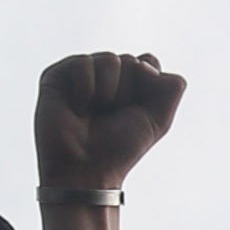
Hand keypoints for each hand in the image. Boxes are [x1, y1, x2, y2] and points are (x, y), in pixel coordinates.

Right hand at [35, 49, 186, 194]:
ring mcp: (82, 75)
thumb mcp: (159, 120)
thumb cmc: (120, 149)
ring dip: (109, 92)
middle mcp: (106, 77)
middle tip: (111, 116)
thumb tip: (149, 62)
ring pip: (110, 59)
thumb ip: (172, 88)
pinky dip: (86, 89)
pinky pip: (83, 63)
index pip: (148, 62)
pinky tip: (77, 109)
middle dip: (129, 93)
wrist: (86, 169)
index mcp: (130, 85)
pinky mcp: (58, 75)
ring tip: (93, 113)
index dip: (147, 86)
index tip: (136, 113)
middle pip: (132, 61)